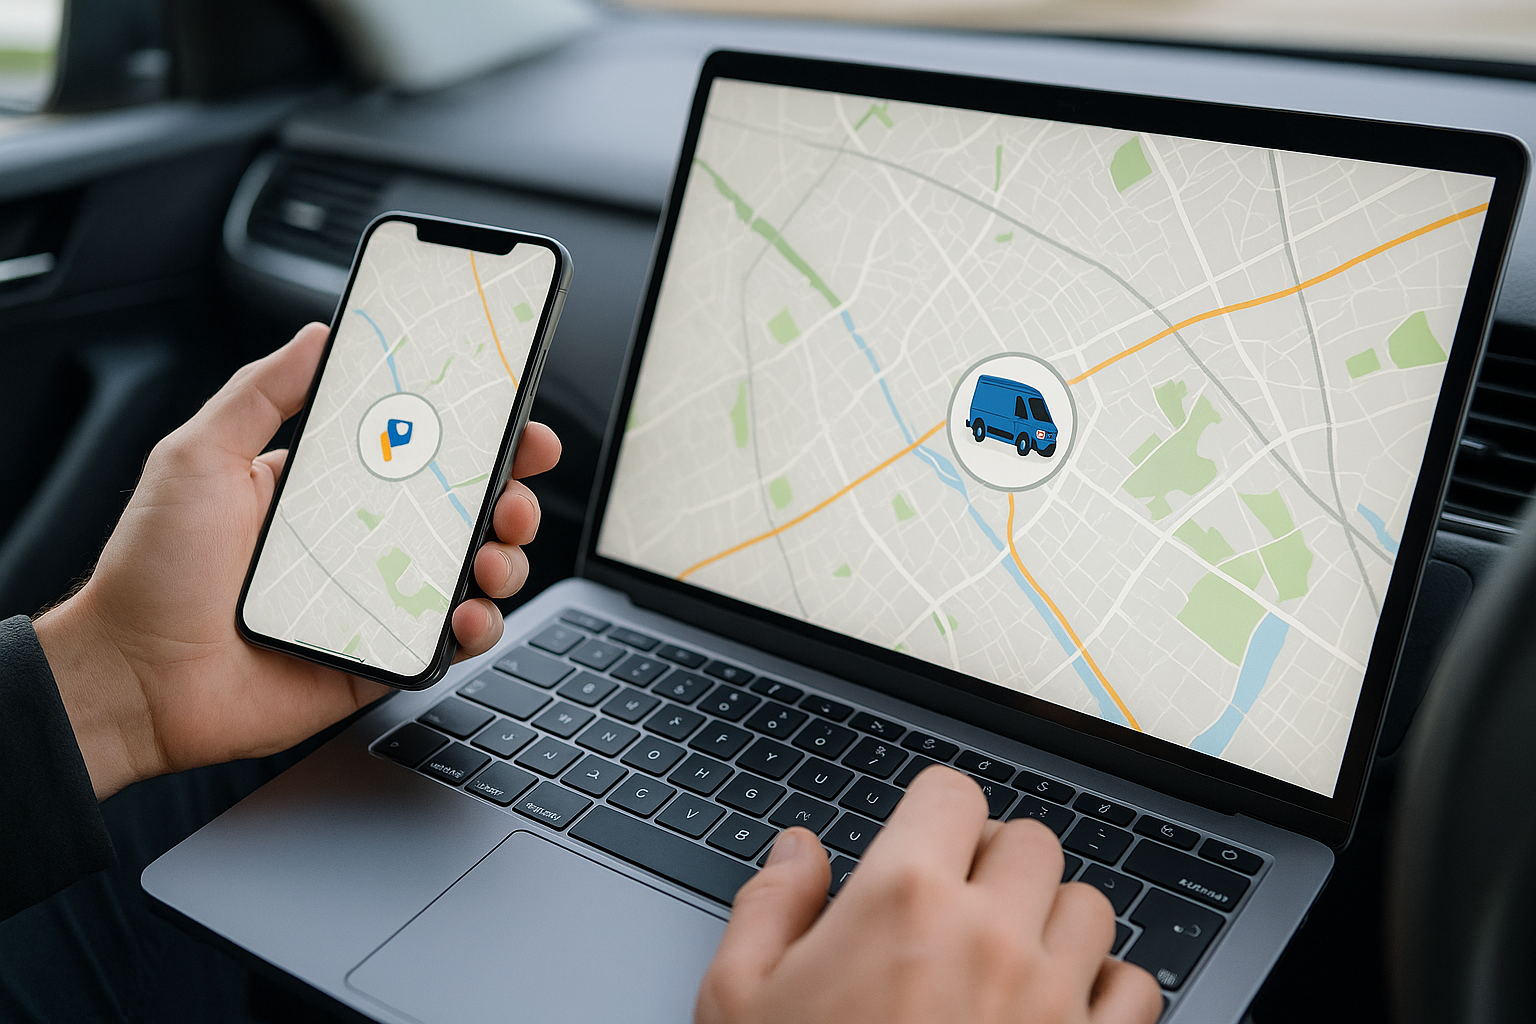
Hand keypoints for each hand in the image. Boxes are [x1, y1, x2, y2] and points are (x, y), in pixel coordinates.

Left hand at [33, 323, 560, 799]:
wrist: (131, 679)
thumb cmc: (152, 570)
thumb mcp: (199, 456)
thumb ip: (261, 392)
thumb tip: (317, 334)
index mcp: (330, 490)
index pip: (423, 451)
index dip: (478, 434)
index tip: (515, 419)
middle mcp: (365, 543)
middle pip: (467, 511)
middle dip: (512, 494)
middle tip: (516, 492)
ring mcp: (379, 603)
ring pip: (473, 574)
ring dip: (505, 558)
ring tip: (491, 558)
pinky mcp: (382, 659)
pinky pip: (451, 643)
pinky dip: (478, 627)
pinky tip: (467, 615)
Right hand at [697, 766, 1161, 1023]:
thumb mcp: (738, 999)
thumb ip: (770, 905)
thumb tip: (799, 850)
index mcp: (902, 898)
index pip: (953, 793)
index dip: (934, 813)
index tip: (924, 840)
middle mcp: (989, 934)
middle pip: (1030, 841)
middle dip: (994, 861)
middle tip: (959, 904)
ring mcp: (1050, 999)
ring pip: (1089, 905)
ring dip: (1052, 919)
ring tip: (1007, 956)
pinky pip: (1134, 988)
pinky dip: (1104, 988)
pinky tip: (1054, 1007)